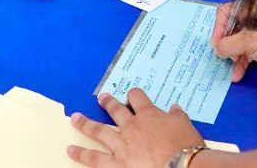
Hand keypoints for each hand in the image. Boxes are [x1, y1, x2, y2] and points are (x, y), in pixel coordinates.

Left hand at [68, 89, 203, 167]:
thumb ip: (177, 116)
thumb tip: (175, 108)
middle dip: (107, 103)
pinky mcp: (117, 164)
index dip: (133, 94)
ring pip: (99, 131)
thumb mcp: (185, 126)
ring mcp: (121, 146)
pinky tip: (70, 150)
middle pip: (115, 110)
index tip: (132, 94)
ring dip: (85, 124)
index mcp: (148, 115)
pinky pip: (95, 159)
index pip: (137, 98)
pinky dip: (82, 154)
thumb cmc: (186, 146)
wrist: (181, 166)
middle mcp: (131, 127)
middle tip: (101, 98)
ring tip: (75, 119)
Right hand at [211, 2, 256, 79]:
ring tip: (232, 66)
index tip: (216, 44)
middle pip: (229, 29)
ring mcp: (256, 35)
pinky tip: (237, 75)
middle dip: (225, 44)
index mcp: (249, 9)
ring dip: (232, 57)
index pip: (225, 12)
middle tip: (224, 56)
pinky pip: (245, 55)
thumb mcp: (247, 41)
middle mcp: (251, 20)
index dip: (218, 27)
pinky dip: (240, 64)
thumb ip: (227, 44)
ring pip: (236, 44)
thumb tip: (217, 49)